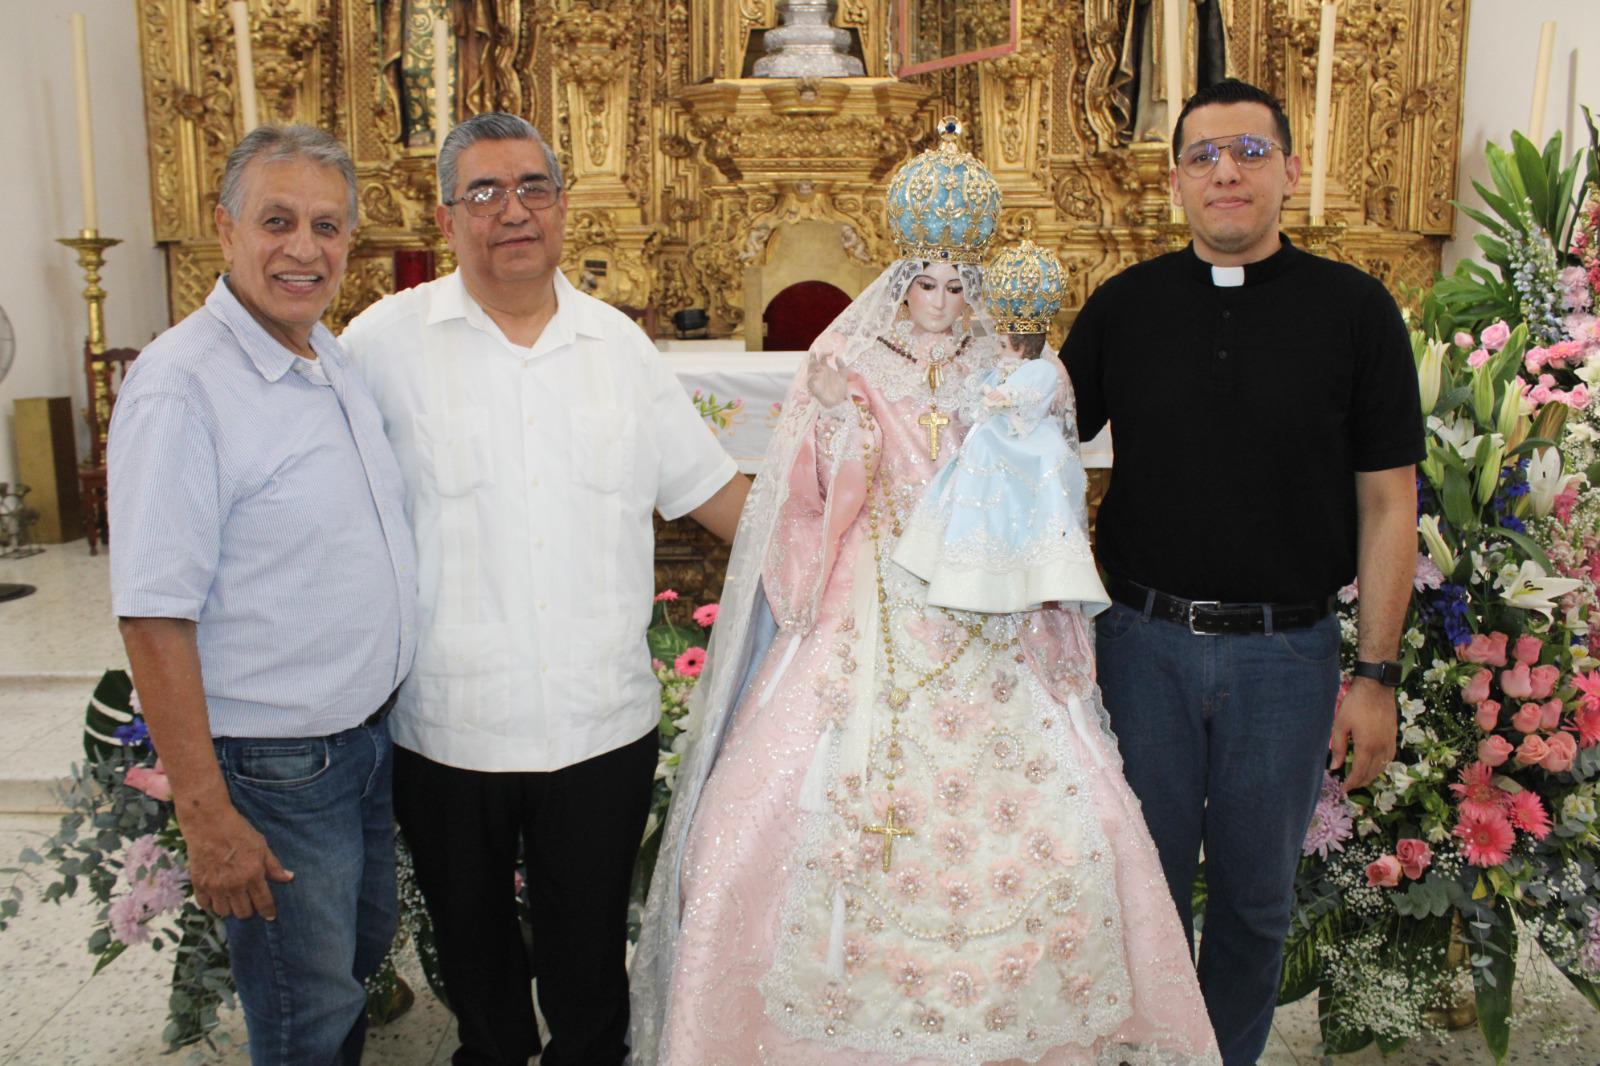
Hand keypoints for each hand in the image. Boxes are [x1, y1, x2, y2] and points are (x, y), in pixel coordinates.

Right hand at [181, 801, 293, 919]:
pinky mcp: (199, 884)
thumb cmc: (238, 831)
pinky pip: (205, 905)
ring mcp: (215, 886)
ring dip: (229, 909)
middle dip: (248, 910)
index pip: (263, 902)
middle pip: (243, 912)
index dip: (268, 911)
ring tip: (232, 900)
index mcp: (253, 874)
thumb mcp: (261, 845)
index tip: (270, 915)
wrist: (209, 823)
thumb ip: (274, 865)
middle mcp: (234, 884)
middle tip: (249, 902)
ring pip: (224, 912)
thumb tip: (289, 878)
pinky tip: (216, 897)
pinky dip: (211, 905)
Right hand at [806, 350, 849, 407]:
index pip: (822, 358)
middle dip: (813, 357)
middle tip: (814, 352)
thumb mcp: (843, 375)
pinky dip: (811, 377)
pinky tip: (816, 374)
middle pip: (813, 362)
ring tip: (815, 363)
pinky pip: (809, 381)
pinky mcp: (813, 387)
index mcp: (826, 369)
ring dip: (811, 366)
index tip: (832, 352)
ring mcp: (816, 380)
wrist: (839, 402)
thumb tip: (837, 357)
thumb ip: (841, 365)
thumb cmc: (840, 389)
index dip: (826, 353)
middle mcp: (820, 372)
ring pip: (810, 370)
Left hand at [1329, 678, 1397, 792]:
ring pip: (1382, 768)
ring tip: (1359, 779)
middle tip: (1349, 786)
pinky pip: (1389, 758)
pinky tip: (1373, 766)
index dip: (1351, 784)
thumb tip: (1334, 767)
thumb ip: (1337, 748)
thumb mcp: (1340, 725)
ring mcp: (1390, 742)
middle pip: (1371, 773)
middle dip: (1360, 782)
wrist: (1376, 688)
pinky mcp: (1393, 737)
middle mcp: (1381, 748)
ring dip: (1371, 776)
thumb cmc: (1355, 704)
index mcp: (1367, 746)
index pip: (1359, 773)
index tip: (1343, 790)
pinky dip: (1380, 766)